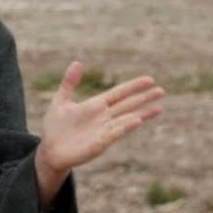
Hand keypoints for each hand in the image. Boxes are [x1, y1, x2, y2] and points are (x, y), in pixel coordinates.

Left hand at [37, 61, 164, 175]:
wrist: (50, 150)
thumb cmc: (55, 127)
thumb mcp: (61, 101)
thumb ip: (69, 83)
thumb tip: (77, 62)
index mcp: (96, 106)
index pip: (119, 93)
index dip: (134, 86)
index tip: (150, 80)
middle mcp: (104, 118)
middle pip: (128, 105)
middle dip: (144, 98)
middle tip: (162, 91)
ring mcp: (104, 131)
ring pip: (127, 120)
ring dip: (142, 114)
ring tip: (158, 108)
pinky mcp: (100, 143)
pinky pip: (115, 133)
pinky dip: (126, 126)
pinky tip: (137, 121)